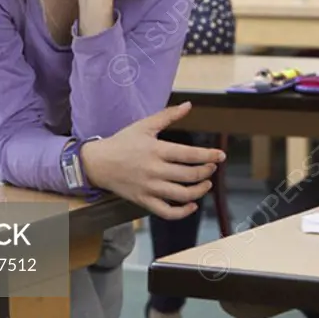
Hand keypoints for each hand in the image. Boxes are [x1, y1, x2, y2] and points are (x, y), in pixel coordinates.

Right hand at [79, 102, 224, 219]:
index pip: (189, 155)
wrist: (97, 163)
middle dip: (206, 171)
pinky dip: (182, 212)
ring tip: (206, 183)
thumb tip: (188, 105)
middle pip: (189, 175)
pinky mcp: (143, 201)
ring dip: (199, 191)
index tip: (221, 156)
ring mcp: (149, 188)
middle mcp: (154, 170)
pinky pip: (166, 212)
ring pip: (181, 195)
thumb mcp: (144, 125)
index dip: (209, 156)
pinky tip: (191, 205)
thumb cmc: (122, 142)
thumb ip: (168, 115)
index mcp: (156, 150)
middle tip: (212, 167)